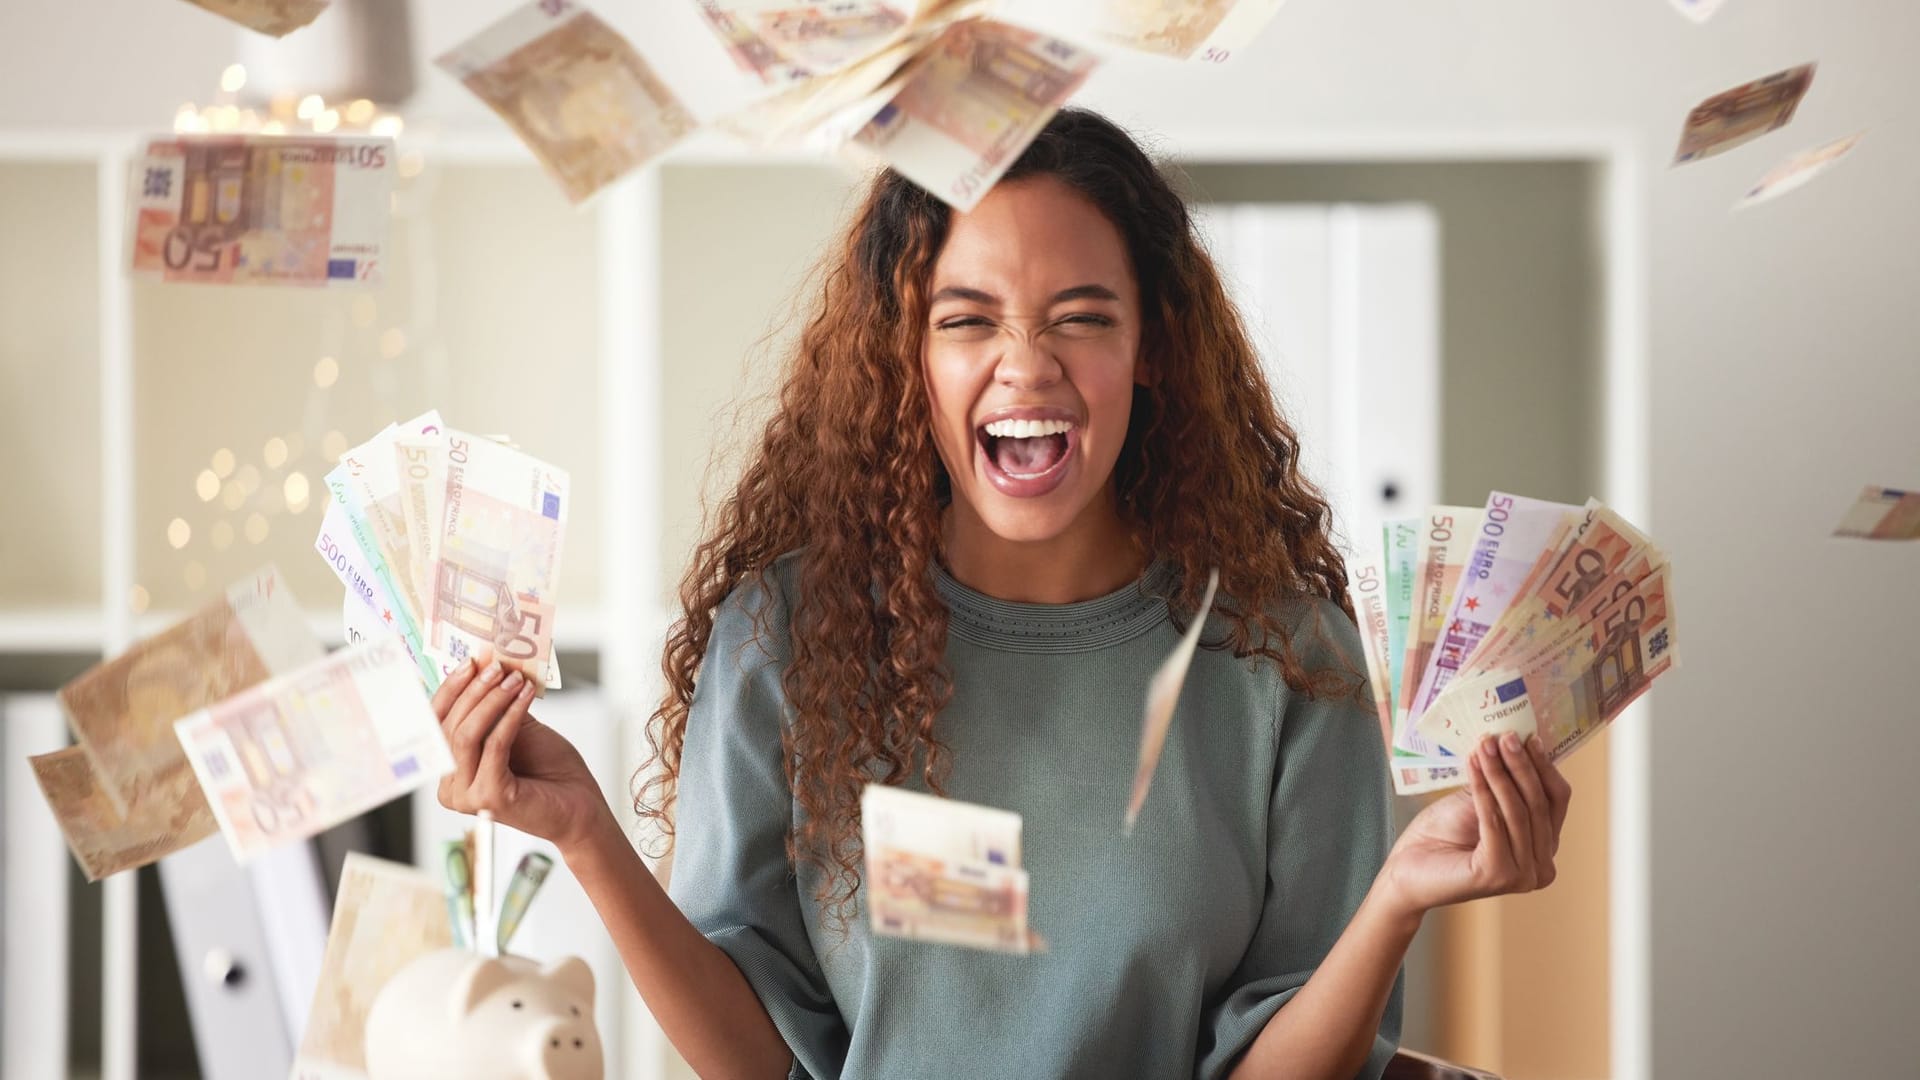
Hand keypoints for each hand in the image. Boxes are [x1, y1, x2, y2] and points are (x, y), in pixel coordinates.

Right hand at [433, 652, 609, 853]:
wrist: (580, 805)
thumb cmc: (548, 769)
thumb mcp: (516, 729)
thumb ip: (495, 706)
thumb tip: (485, 664)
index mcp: (449, 772)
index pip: (435, 725)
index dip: (450, 691)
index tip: (470, 662)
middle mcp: (451, 788)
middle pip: (448, 727)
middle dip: (474, 690)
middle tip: (496, 666)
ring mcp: (467, 796)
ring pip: (466, 735)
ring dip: (492, 700)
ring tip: (515, 679)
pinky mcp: (488, 797)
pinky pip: (494, 745)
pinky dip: (510, 716)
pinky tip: (525, 697)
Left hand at [1381, 732, 1572, 917]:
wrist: (1406, 868)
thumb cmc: (1443, 835)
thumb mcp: (1481, 801)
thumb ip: (1505, 782)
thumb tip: (1518, 740)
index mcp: (1544, 849)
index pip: (1555, 801)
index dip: (1543, 766)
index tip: (1528, 736)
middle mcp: (1541, 868)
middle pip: (1539, 804)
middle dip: (1520, 765)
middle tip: (1504, 735)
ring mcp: (1523, 875)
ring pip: (1518, 811)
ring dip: (1500, 773)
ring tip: (1484, 745)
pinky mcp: (1498, 875)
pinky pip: (1494, 821)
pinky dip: (1483, 790)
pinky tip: (1473, 765)